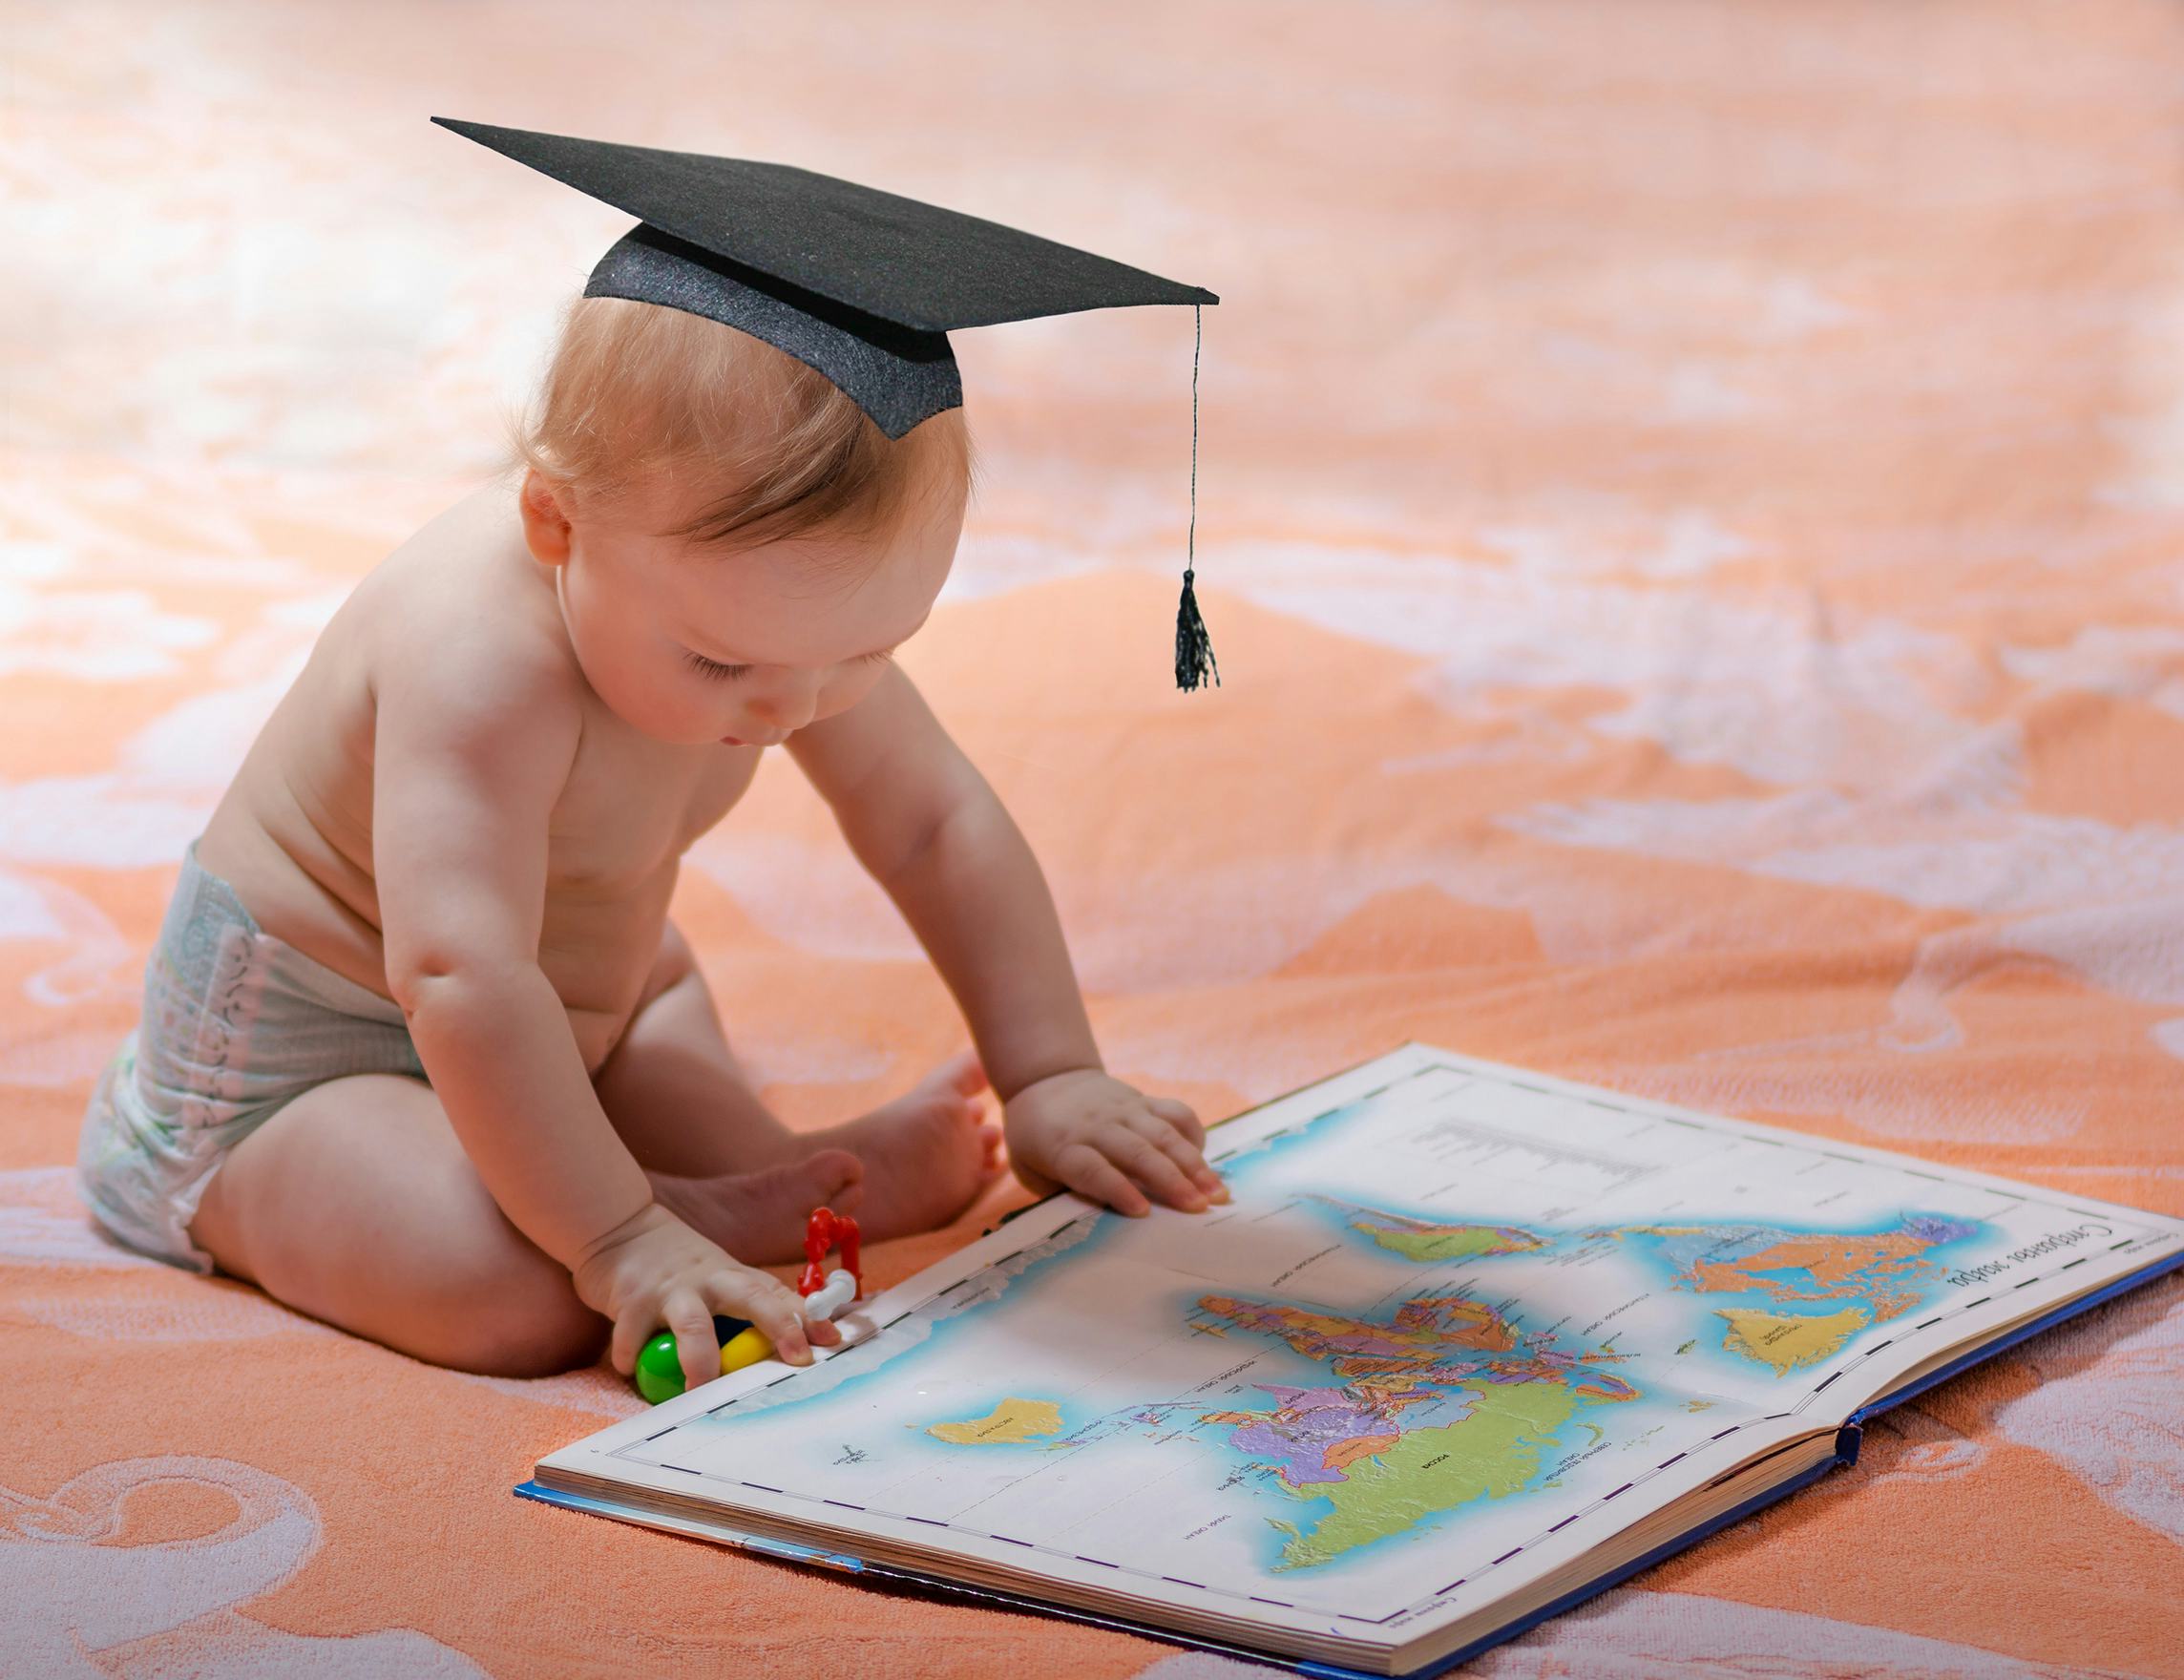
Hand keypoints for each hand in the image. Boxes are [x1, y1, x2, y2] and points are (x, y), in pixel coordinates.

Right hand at [570, 1202, 841, 1391]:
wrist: (620, 1229)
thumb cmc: (680, 1267)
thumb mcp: (720, 1279)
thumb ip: (747, 1309)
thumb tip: (787, 1349)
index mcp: (736, 1279)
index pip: (780, 1297)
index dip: (808, 1318)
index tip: (832, 1340)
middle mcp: (712, 1281)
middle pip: (753, 1299)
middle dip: (780, 1326)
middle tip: (798, 1358)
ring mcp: (673, 1289)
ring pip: (694, 1323)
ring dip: (700, 1357)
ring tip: (701, 1389)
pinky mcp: (633, 1300)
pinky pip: (633, 1335)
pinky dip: (631, 1355)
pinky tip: (631, 1368)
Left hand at [1003, 1067, 1226, 1216]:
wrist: (1046, 1079)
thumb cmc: (1037, 1139)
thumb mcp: (1032, 1169)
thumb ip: (1063, 1192)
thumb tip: (1099, 1224)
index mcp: (1064, 1145)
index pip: (1093, 1168)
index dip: (1117, 1189)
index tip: (1142, 1212)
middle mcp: (1098, 1124)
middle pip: (1137, 1151)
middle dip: (1171, 1181)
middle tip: (1198, 1208)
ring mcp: (1124, 1109)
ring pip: (1164, 1133)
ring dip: (1194, 1164)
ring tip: (1217, 1192)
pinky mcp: (1143, 1099)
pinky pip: (1175, 1112)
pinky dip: (1194, 1134)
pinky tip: (1207, 1159)